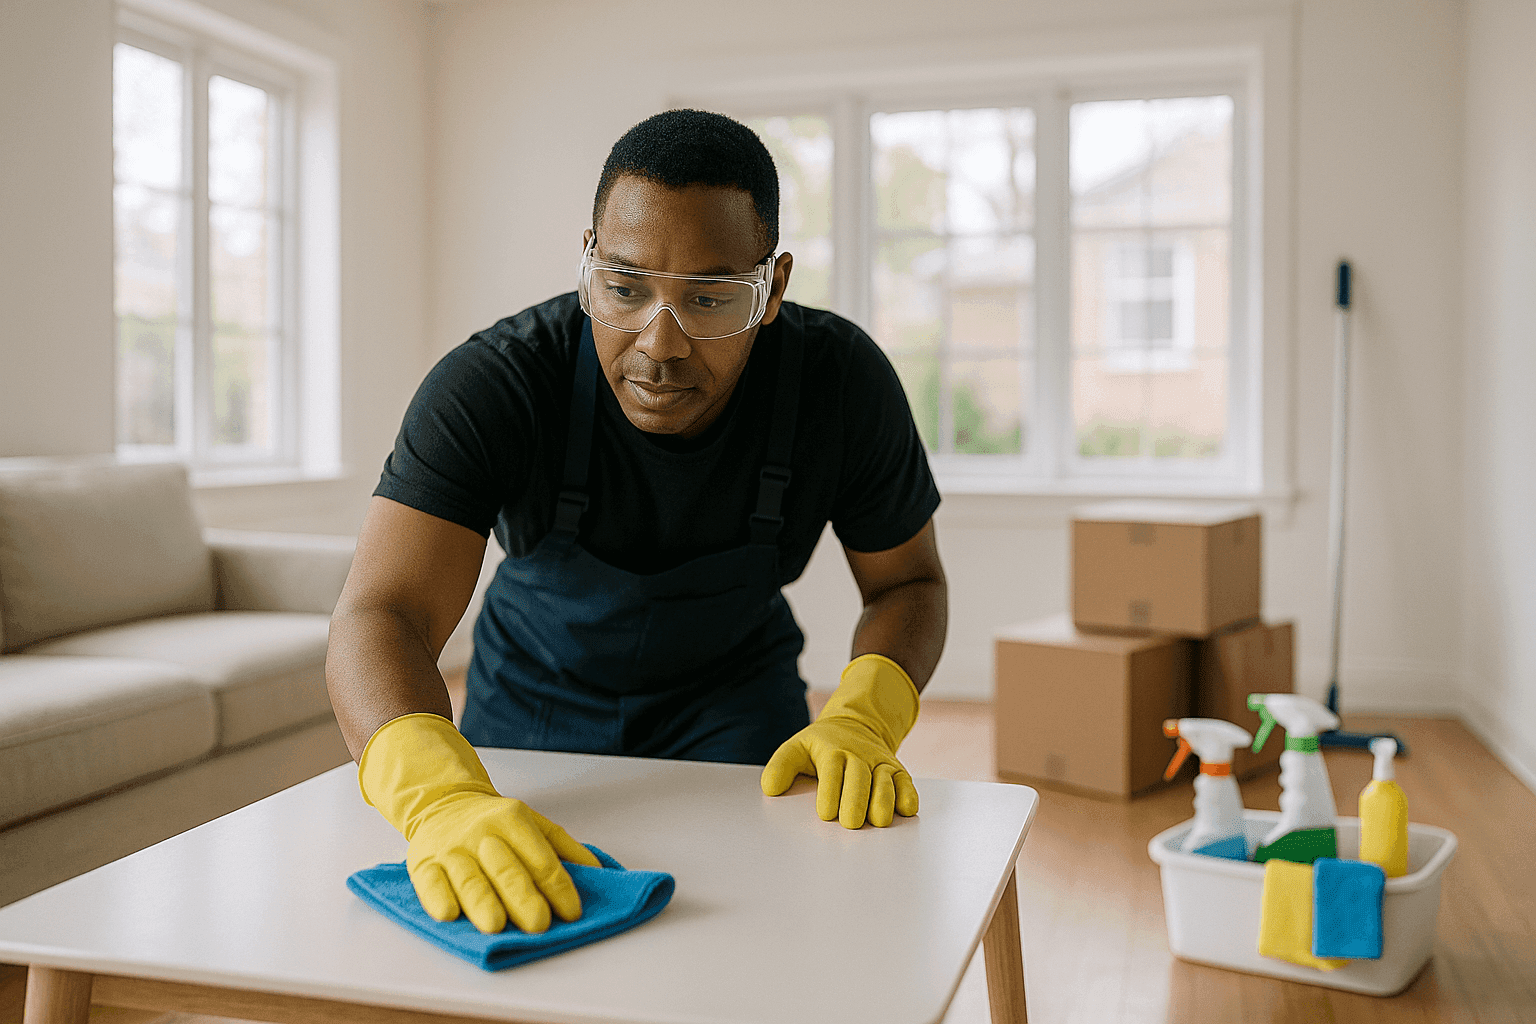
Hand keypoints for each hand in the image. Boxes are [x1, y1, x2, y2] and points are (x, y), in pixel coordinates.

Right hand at [358, 713, 601, 933]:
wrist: (444, 802)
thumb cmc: (495, 821)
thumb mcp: (534, 823)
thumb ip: (564, 847)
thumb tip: (598, 871)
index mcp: (513, 820)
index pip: (541, 858)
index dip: (558, 887)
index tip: (572, 912)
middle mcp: (482, 833)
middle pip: (507, 870)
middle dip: (523, 898)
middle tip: (538, 923)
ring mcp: (451, 849)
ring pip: (469, 879)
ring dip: (482, 902)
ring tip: (495, 925)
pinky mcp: (423, 863)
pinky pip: (429, 882)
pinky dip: (438, 899)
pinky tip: (449, 914)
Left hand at [761, 654, 920, 828]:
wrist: (855, 725)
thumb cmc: (822, 746)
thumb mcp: (797, 747)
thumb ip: (782, 766)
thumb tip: (771, 788)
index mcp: (832, 750)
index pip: (832, 769)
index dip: (830, 791)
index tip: (825, 813)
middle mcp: (858, 755)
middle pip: (860, 776)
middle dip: (857, 800)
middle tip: (851, 824)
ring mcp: (879, 762)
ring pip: (885, 779)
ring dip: (884, 800)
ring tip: (879, 822)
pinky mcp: (897, 770)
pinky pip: (905, 781)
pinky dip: (908, 794)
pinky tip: (906, 809)